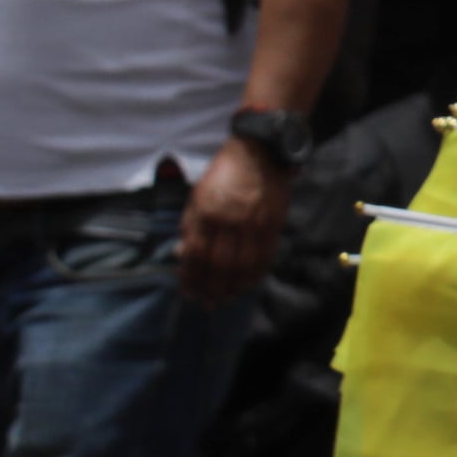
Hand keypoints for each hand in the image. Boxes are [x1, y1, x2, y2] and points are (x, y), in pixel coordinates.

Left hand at [178, 138, 288, 302]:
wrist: (259, 153)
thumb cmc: (222, 175)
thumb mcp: (197, 197)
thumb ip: (189, 227)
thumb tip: (181, 256)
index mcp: (208, 212)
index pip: (196, 254)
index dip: (190, 277)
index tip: (187, 290)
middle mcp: (232, 220)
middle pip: (220, 265)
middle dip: (211, 288)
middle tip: (206, 302)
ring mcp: (256, 223)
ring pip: (244, 266)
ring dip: (233, 287)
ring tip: (225, 298)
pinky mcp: (275, 223)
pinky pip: (266, 256)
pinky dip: (256, 275)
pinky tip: (246, 284)